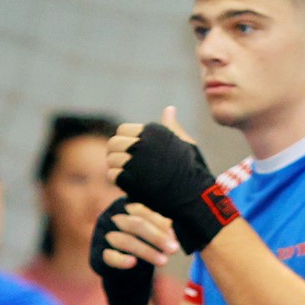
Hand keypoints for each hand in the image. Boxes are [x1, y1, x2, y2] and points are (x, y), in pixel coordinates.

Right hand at [90, 199, 175, 304]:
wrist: (123, 271)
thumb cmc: (141, 244)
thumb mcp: (150, 233)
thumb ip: (160, 226)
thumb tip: (174, 226)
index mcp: (123, 207)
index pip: (141, 210)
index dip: (159, 223)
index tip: (176, 236)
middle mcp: (110, 217)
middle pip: (134, 224)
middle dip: (156, 237)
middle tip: (174, 249)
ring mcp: (102, 235)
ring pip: (124, 241)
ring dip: (146, 251)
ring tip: (164, 261)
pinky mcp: (98, 255)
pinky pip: (109, 256)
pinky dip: (121, 260)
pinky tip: (134, 263)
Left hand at [107, 111, 236, 254]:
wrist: (194, 196)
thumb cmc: (192, 169)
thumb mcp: (185, 143)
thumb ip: (172, 126)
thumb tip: (169, 109)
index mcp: (152, 132)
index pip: (122, 130)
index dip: (124, 141)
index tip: (130, 151)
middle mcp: (141, 144)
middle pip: (113, 143)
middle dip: (115, 153)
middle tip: (122, 164)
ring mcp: (135, 162)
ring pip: (111, 159)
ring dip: (115, 167)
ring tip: (126, 175)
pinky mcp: (130, 180)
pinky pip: (112, 175)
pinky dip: (116, 180)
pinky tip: (127, 184)